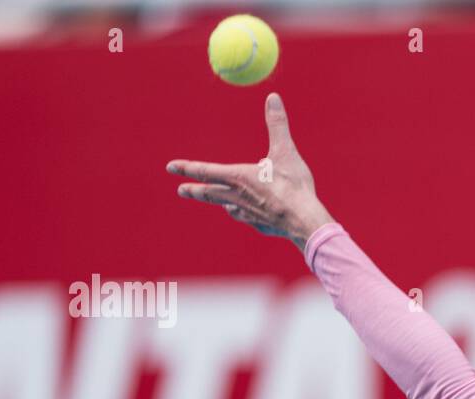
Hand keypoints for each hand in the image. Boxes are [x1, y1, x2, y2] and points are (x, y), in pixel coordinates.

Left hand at [167, 93, 332, 249]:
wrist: (304, 220)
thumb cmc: (293, 185)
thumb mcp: (286, 151)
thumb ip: (277, 124)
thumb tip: (273, 98)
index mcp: (238, 177)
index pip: (205, 171)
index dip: (186, 168)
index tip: (170, 167)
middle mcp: (237, 196)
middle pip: (209, 193)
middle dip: (193, 190)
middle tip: (181, 190)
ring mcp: (248, 214)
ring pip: (227, 206)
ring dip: (219, 201)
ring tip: (218, 201)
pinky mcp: (260, 225)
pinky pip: (246, 217)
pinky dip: (242, 213)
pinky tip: (245, 212)